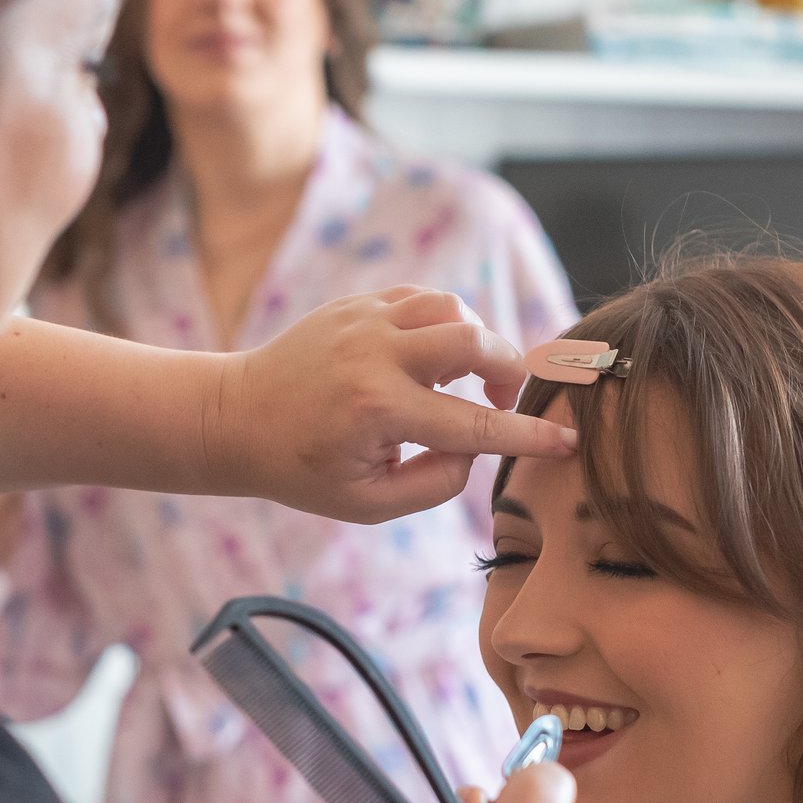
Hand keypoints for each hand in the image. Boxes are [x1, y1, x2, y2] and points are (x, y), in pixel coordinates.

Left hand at [208, 289, 579, 524]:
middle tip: (501, 399)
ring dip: (474, 340)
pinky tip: (430, 356)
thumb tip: (474, 448)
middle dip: (507, 369)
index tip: (566, 440)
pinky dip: (442, 323)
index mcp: (379, 410)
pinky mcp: (357, 303)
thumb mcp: (368, 503)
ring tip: (457, 378)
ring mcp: (365, 321)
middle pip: (474, 340)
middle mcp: (376, 356)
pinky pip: (422, 299)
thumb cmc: (301, 469)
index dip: (527, 435)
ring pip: (452, 307)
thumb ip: (434, 482)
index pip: (475, 424)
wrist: (236, 417)